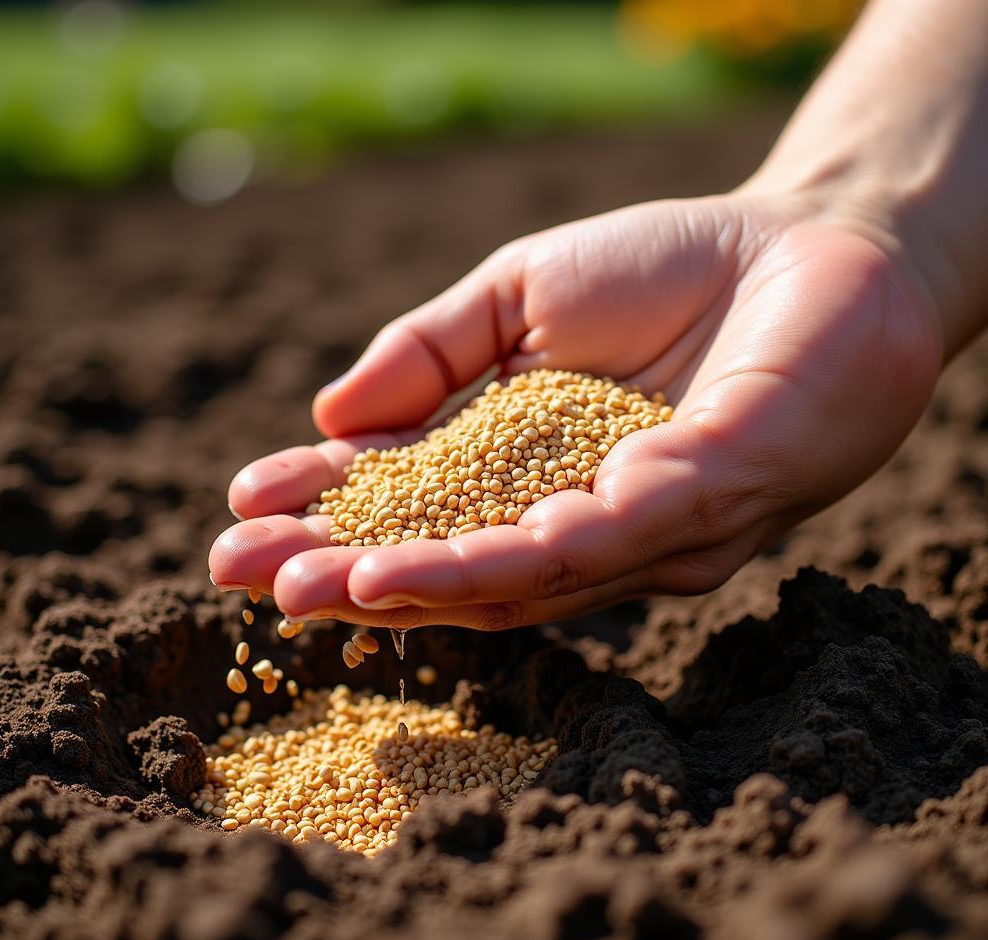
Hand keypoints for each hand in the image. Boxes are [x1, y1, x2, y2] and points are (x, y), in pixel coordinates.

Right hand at [208, 188, 940, 628]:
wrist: (813, 239)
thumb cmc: (672, 268)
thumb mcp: (522, 295)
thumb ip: (432, 353)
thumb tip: (330, 417)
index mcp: (531, 474)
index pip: (419, 507)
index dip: (330, 514)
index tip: (241, 515)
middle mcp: (584, 522)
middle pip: (457, 566)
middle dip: (348, 573)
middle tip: (244, 576)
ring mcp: (649, 526)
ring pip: (522, 577)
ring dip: (413, 586)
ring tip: (317, 586)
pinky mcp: (716, 497)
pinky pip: (609, 537)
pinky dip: (516, 554)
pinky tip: (423, 566)